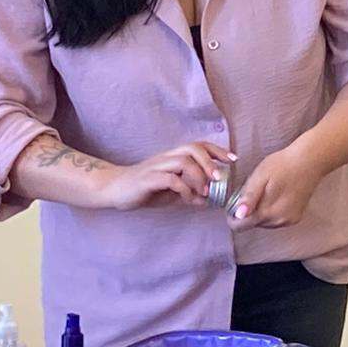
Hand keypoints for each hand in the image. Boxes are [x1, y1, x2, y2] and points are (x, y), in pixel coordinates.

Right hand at [96, 142, 233, 210]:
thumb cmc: (144, 189)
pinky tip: (188, 198)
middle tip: (219, 177)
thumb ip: (188, 192)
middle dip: (210, 160)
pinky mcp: (148, 179)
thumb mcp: (170, 191)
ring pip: (183, 161)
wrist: (114, 189)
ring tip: (205, 192)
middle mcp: (166, 157)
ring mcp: (157, 167)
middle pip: (193, 148)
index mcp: (173, 157)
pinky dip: (184, 189)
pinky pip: (170, 179)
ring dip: (198, 176)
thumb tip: (207, 200)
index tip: (233, 159)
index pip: (198, 146)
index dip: (217, 150)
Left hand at [227, 144, 327, 230]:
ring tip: (267, 191)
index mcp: (267, 212)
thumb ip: (249, 197)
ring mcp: (289, 221)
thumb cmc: (283, 165)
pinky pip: (275, 220)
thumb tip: (238, 216)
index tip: (235, 201)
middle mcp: (279, 221)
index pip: (240, 226)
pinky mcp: (295, 218)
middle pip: (252, 223)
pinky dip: (271, 211)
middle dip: (249, 210)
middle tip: (254, 189)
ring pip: (263, 222)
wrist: (310, 161)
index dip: (232, 215)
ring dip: (260, 211)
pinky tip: (277, 195)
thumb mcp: (260, 176)